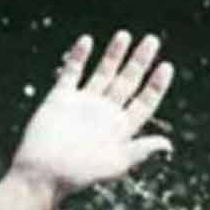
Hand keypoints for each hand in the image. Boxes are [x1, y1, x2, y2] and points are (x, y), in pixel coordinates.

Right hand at [10, 30, 174, 198]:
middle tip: (152, 40)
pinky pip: (71, 73)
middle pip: (127, 83)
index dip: (156, 86)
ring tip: (124, 35)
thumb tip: (167, 144)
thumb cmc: (80, 173)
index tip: (166, 66)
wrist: (42, 173)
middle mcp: (104, 114)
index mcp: (120, 129)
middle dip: (139, 62)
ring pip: (102, 73)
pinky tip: (87, 41)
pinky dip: (78, 57)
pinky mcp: (60, 99)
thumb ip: (141, 149)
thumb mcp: (117, 163)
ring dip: (113, 55)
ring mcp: (83, 104)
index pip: (144, 102)